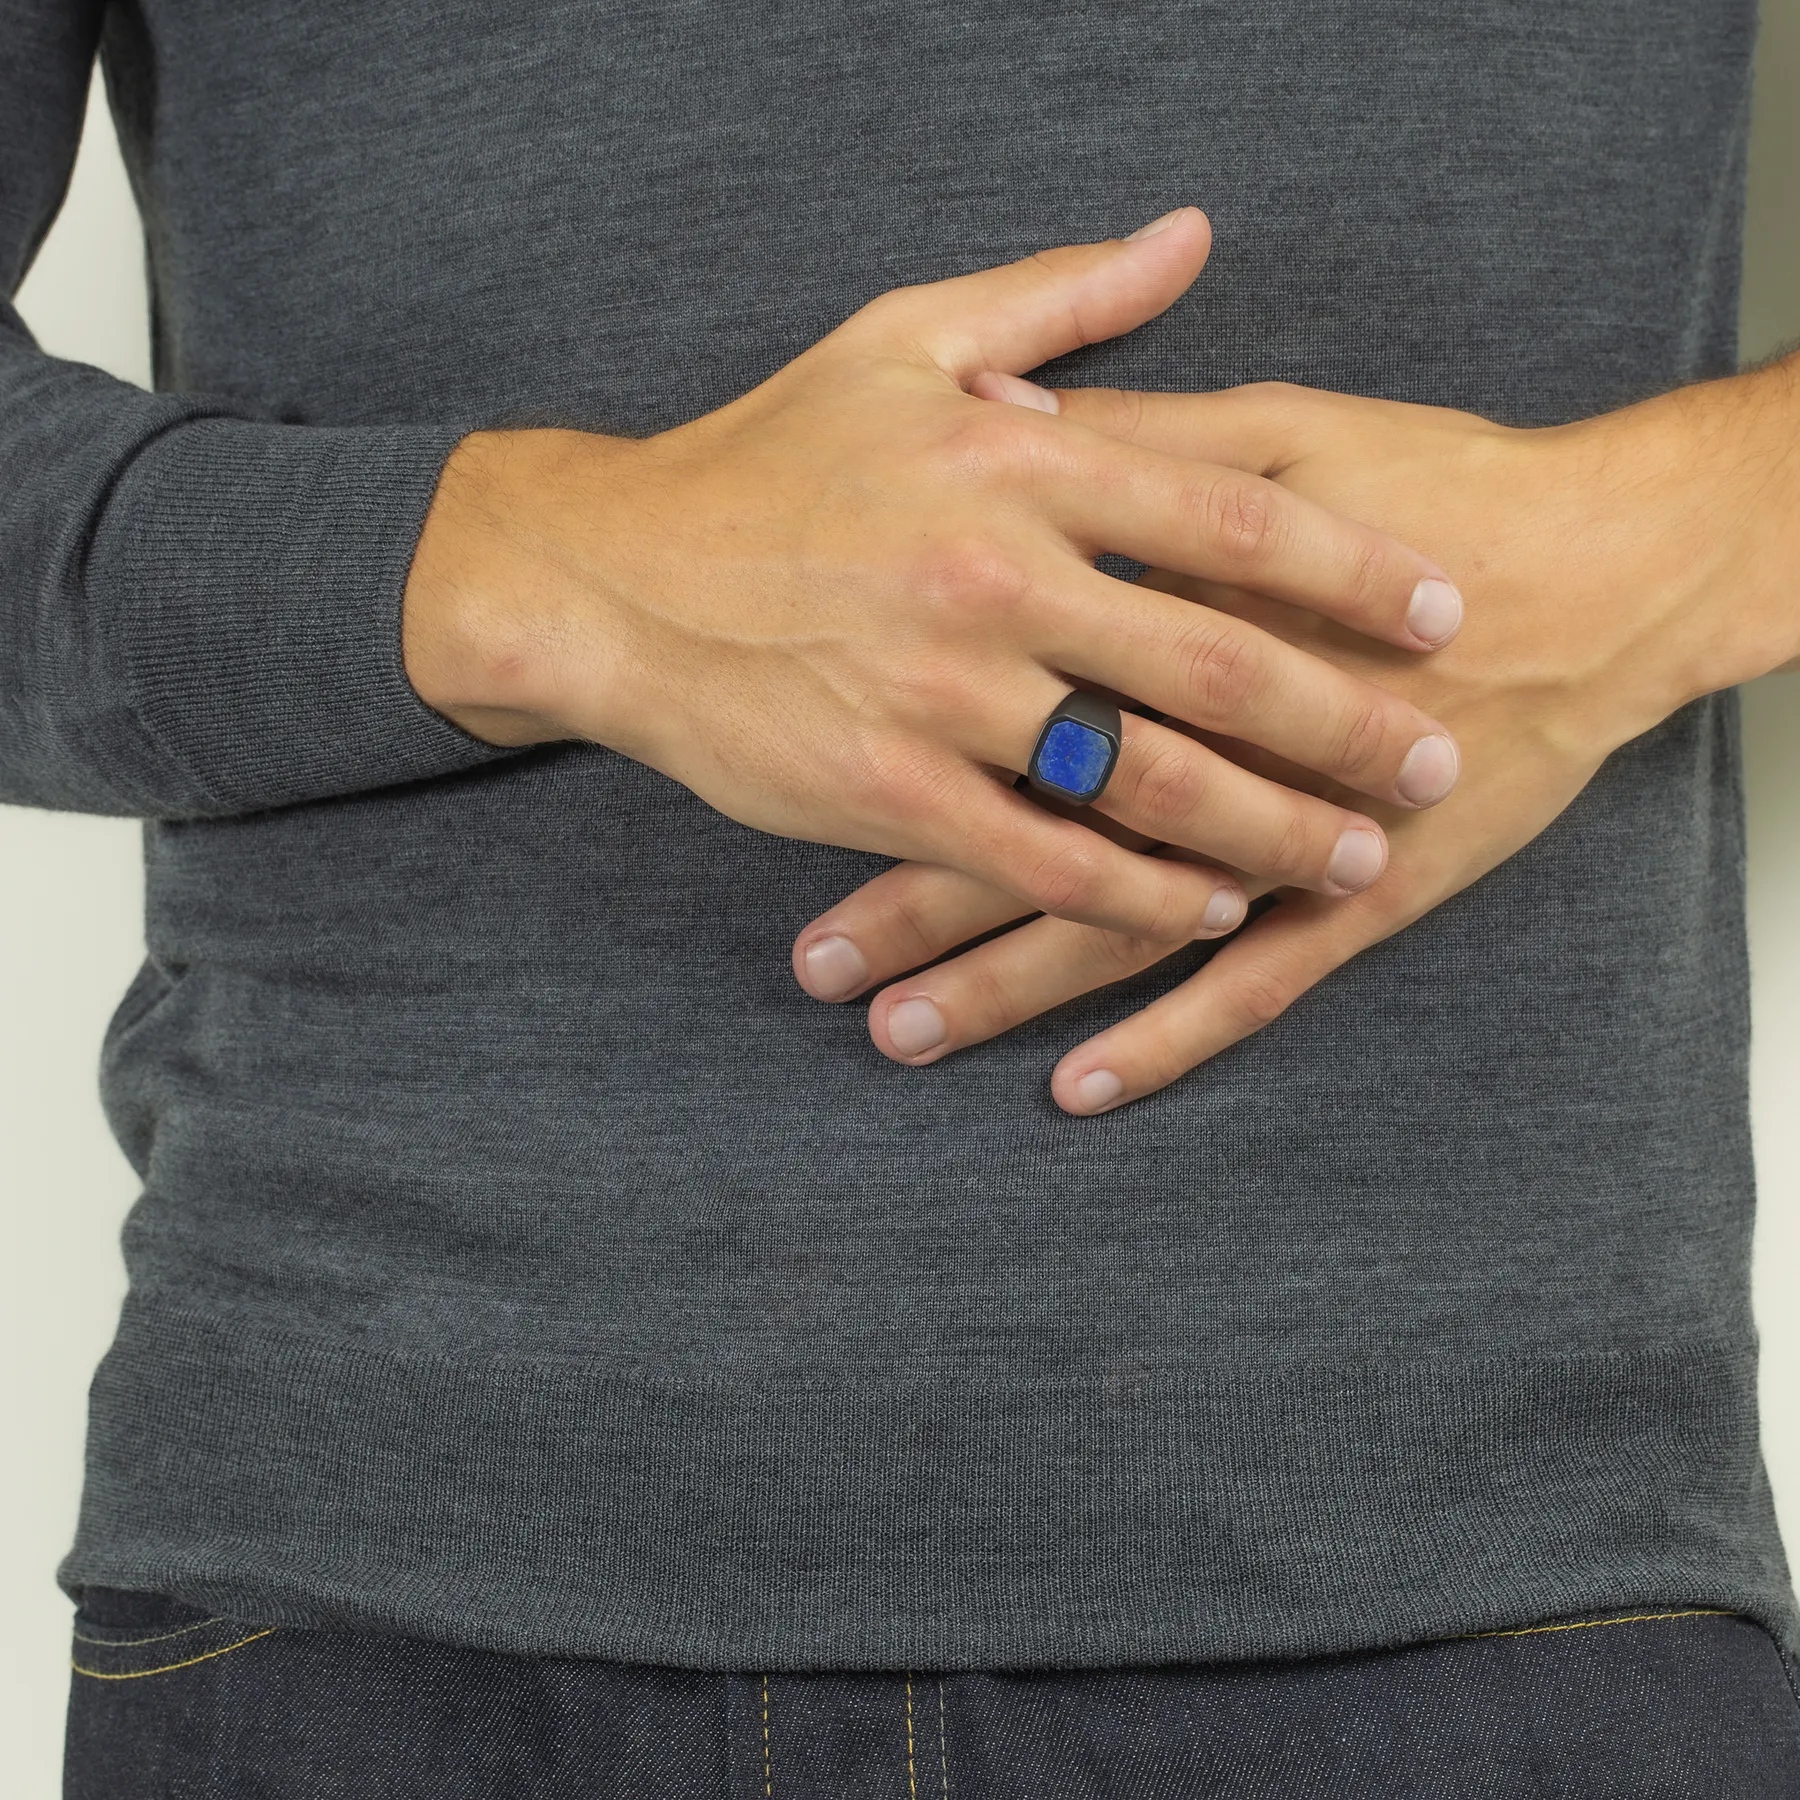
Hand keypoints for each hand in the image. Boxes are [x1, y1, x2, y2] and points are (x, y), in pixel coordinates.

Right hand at [402, 212, 1464, 942]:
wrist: (609, 577)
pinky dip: (1141, 896)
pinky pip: (1047, 862)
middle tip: (1435, 766)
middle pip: (1219, 662)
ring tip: (1354, 858)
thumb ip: (1062, 294)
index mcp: (1015, 458)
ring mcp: (941, 692)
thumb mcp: (904, 340)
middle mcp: (993, 574)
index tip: (1437, 612)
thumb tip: (1192, 235)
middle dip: (1348, 726)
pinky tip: (1209, 910)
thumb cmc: (762, 458)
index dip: (1354, 569)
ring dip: (1269, 830)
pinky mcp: (886, 793)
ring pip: (1147, 779)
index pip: (1232, 513)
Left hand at [793, 361, 1799, 1104]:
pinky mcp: (1368, 894)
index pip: (1003, 696)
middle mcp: (1214, 742)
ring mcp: (1291, 832)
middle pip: (1037, 832)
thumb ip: (1130, 443)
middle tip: (815, 967)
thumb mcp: (1279, 431)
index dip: (892, 744)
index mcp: (1176, 622)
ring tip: (896, 1036)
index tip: (785, 787)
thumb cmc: (1441, 478)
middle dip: (916, 905)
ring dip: (1003, 989)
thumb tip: (993, 421)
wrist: (1617, 565)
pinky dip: (1167, 1039)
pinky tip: (1078, 1087)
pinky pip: (1255, 988)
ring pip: (1119, 928)